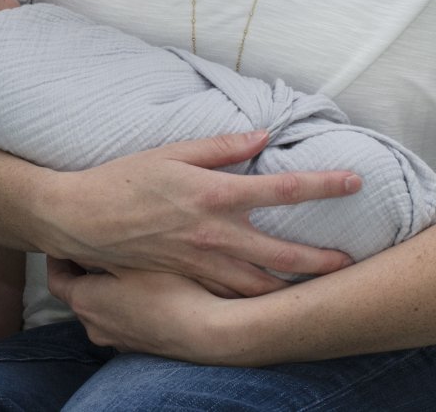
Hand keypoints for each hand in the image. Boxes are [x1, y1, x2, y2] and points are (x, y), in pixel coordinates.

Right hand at [34, 132, 358, 296]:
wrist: (81, 219)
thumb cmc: (122, 179)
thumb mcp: (170, 152)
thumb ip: (220, 146)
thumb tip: (263, 137)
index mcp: (214, 194)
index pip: (281, 189)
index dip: (322, 185)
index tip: (353, 182)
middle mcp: (215, 233)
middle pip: (283, 255)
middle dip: (322, 260)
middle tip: (351, 262)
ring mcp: (203, 263)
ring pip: (262, 286)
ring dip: (295, 288)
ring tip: (322, 287)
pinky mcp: (189, 279)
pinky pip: (232, 295)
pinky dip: (258, 298)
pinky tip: (272, 297)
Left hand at [48, 259, 243, 363]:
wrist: (207, 332)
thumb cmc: (167, 290)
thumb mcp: (128, 258)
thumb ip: (97, 247)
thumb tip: (77, 237)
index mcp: (84, 302)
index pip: (55, 279)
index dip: (56, 257)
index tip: (62, 240)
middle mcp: (94, 326)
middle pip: (77, 293)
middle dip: (81, 270)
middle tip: (92, 245)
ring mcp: (116, 340)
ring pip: (100, 308)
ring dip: (104, 287)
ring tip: (121, 263)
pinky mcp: (138, 346)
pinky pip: (121, 319)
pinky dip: (123, 303)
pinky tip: (145, 289)